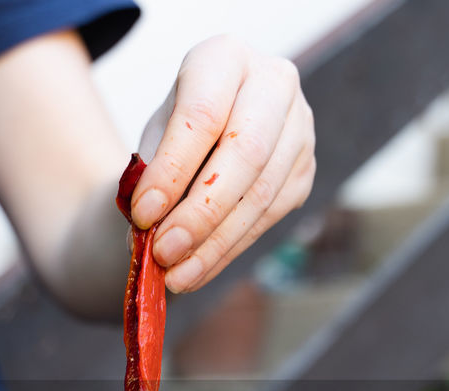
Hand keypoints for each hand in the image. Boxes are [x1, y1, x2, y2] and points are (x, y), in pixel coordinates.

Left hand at [128, 36, 315, 293]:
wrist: (204, 137)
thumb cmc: (172, 134)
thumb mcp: (152, 141)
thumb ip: (150, 176)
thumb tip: (150, 232)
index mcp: (225, 57)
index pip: (204, 114)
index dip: (173, 169)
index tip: (142, 214)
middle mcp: (274, 82)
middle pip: (245, 153)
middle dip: (201, 212)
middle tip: (163, 252)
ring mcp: (300, 127)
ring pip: (262, 193)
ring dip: (215, 242)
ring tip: (174, 274)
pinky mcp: (305, 169)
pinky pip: (271, 217)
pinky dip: (229, 249)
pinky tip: (197, 271)